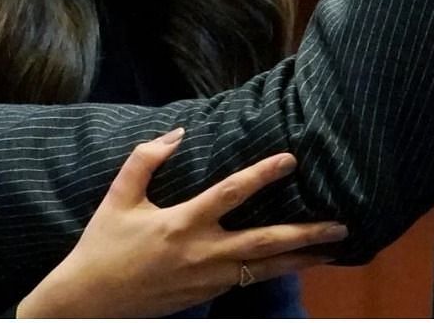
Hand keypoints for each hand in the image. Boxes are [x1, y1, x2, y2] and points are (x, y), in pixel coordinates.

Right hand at [15, 129, 346, 317]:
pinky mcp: (208, 293)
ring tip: (333, 249)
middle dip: (306, 234)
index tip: (290, 160)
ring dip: (303, 258)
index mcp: (180, 223)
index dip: (262, 175)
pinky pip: (252, 280)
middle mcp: (202, 252)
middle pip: (266, 243)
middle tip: (340, 225)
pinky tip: (295, 263)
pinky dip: (278, 271)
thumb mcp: (118, 197)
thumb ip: (145, 160)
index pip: (230, 193)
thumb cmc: (103, 245)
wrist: (93, 300)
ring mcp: (209, 278)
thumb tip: (177, 133)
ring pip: (267, 268)